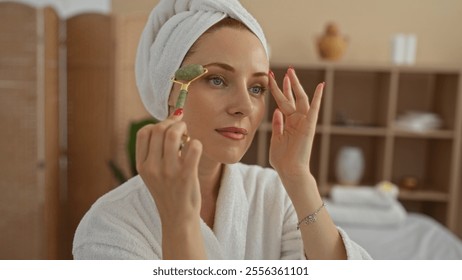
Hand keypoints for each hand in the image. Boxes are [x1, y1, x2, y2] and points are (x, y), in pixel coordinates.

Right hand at [135, 109, 202, 225]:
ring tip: (188, 136)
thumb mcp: (153, 174)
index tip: (168, 125)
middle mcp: (152, 167)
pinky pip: (193, 147)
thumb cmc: (169, 192)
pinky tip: (196, 149)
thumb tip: (170, 121)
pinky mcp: (186, 175)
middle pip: (158, 129)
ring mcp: (168, 171)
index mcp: (142, 165)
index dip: (157, 123)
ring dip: (184, 129)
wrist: (177, 218)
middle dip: (173, 123)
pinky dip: (196, 143)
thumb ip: (156, 151)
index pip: (143, 132)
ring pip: (174, 135)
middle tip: (182, 127)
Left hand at [268, 68, 323, 182]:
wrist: (290, 171)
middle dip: (286, 84)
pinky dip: (318, 98)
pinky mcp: (309, 126)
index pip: (282, 102)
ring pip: (300, 99)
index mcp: (287, 123)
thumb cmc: (282, 159)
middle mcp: (296, 120)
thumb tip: (276, 111)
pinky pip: (314, 109)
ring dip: (296, 85)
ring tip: (291, 72)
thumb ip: (276, 125)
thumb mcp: (275, 139)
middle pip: (291, 97)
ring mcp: (303, 122)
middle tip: (283, 70)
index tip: (270, 79)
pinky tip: (320, 86)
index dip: (276, 90)